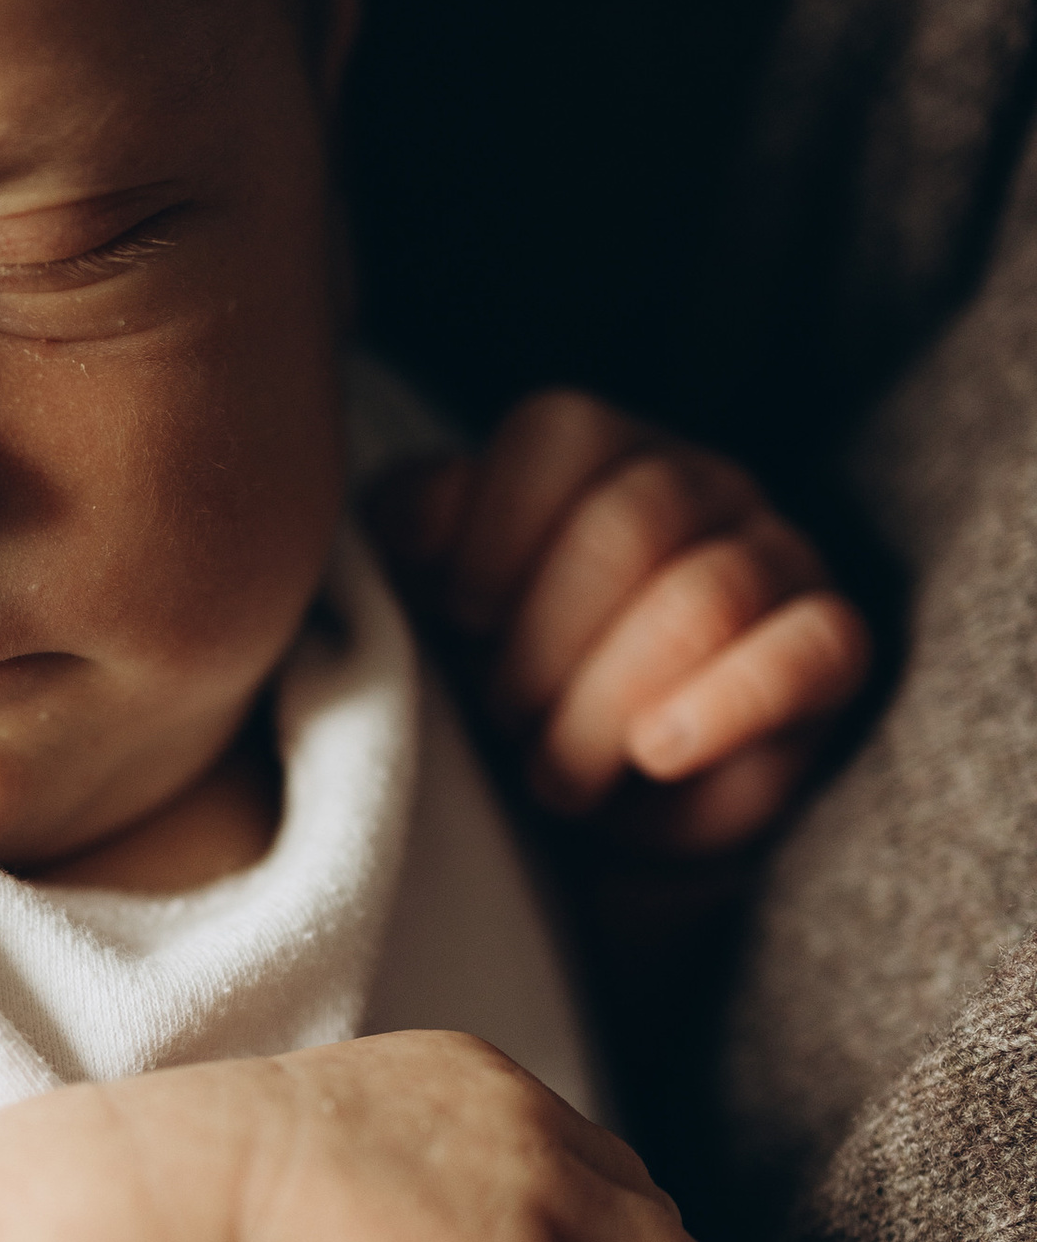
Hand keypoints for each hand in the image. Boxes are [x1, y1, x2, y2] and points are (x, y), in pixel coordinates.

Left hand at [369, 388, 870, 852]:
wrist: (579, 807)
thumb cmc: (495, 685)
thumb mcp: (427, 606)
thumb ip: (412, 533)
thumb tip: (414, 521)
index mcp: (596, 453)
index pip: (559, 434)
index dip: (493, 534)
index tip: (459, 620)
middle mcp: (696, 482)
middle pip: (631, 521)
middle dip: (542, 644)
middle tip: (503, 719)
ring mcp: (775, 556)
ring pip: (707, 596)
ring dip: (605, 703)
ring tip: (557, 775)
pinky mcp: (830, 649)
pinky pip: (811, 652)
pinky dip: (723, 708)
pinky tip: (655, 753)